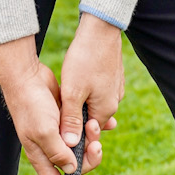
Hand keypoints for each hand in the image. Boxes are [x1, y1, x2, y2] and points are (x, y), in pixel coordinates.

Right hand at [0, 36, 100, 174]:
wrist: (28, 77)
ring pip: (82, 149)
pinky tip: (104, 123)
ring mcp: (59, 134)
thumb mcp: (44, 130)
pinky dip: (94, 129)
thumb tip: (72, 170)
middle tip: (96, 144)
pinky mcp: (67, 120)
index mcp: (41, 156)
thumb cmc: (31, 104)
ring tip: (95, 126)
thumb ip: (57, 152)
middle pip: (75, 167)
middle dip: (89, 160)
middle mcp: (50, 149)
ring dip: (93, 141)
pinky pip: (85, 131)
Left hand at [58, 14, 123, 162]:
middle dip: (76, 118)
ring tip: (65, 94)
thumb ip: (71, 120)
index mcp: (105, 110)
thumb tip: (70, 145)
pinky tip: (75, 81)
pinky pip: (97, 92)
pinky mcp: (112, 77)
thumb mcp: (72, 92)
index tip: (59, 129)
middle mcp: (114, 102)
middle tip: (59, 107)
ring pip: (92, 105)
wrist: (100, 29)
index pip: (89, 134)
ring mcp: (114, 89)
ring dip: (79, 104)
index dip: (74, 135)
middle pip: (91, 120)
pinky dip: (85, 92)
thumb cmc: (85, 59)